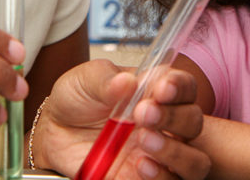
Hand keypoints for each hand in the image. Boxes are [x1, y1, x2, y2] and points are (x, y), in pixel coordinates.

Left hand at [34, 59, 209, 179]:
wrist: (55, 131)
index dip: (179, 86)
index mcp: (155, 90)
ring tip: (144, 140)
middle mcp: (164, 121)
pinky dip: (161, 176)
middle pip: (193, 121)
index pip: (184, 85)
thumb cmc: (77, 98)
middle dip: (173, 117)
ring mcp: (159, 152)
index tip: (161, 88)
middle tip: (142, 112)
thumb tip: (127, 81)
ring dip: (175, 152)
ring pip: (194, 159)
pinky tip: (140, 165)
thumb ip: (106, 80)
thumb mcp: (86, 79)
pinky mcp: (145, 177)